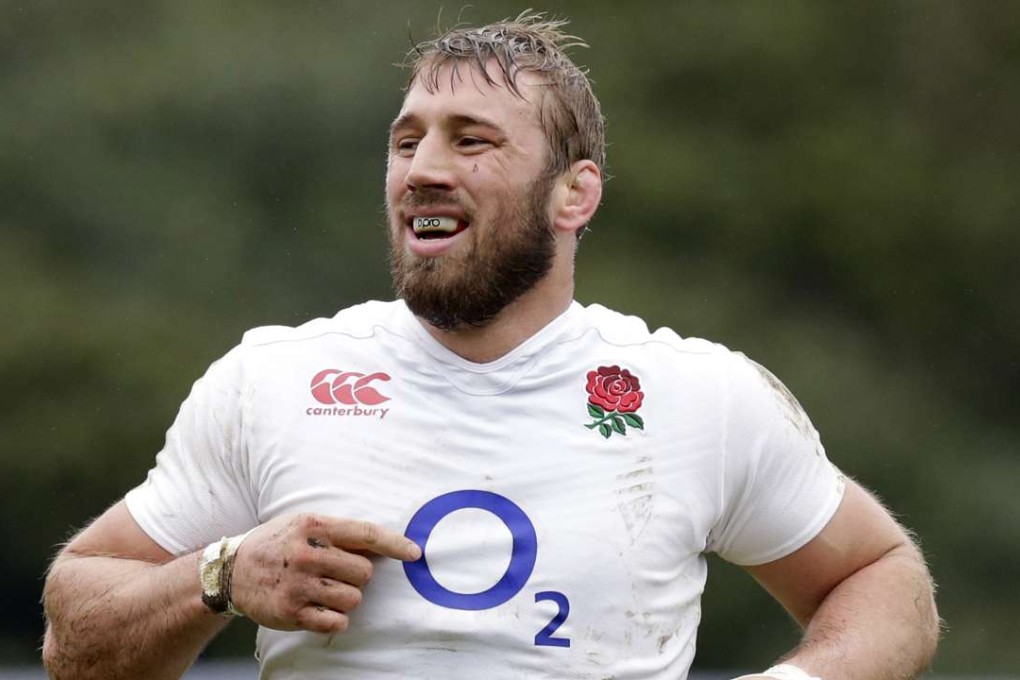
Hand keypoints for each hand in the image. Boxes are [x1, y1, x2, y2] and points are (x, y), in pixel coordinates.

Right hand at [228, 513, 421, 633]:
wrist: (231, 571)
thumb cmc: (277, 544)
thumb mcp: (302, 523)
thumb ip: (337, 531)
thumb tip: (380, 544)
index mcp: (313, 526)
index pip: (366, 534)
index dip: (395, 544)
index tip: (415, 553)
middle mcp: (307, 554)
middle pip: (364, 572)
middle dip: (358, 576)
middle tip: (337, 573)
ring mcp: (298, 585)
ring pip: (354, 598)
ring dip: (346, 597)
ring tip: (325, 590)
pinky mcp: (291, 613)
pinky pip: (336, 622)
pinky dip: (334, 618)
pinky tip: (319, 608)